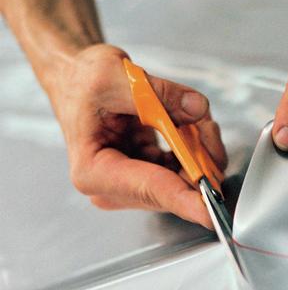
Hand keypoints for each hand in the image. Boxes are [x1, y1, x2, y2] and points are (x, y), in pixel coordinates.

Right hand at [49, 44, 226, 227]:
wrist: (75, 79)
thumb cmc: (81, 82)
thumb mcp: (114, 76)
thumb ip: (159, 93)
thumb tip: (196, 109)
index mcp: (93, 171)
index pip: (148, 189)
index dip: (183, 199)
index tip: (210, 213)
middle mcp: (112, 187)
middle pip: (173, 189)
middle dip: (200, 158)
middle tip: (205, 124)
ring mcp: (132, 184)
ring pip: (185, 181)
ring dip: (199, 150)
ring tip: (194, 117)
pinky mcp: (148, 175)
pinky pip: (184, 170)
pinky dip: (194, 148)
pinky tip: (189, 125)